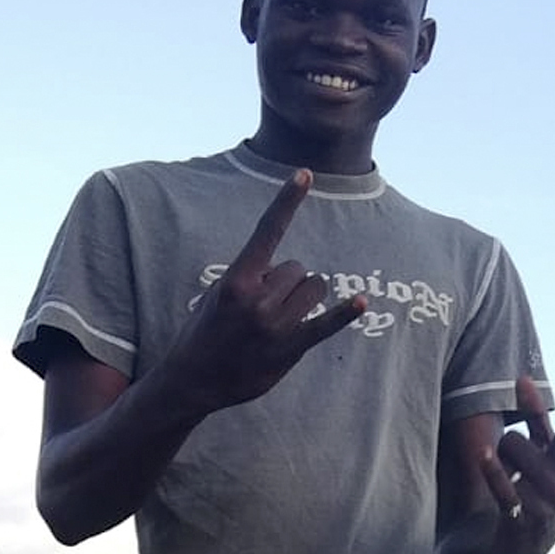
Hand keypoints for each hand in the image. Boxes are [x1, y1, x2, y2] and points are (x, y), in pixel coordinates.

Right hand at [166, 171, 364, 414]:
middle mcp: (258, 301)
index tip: (305, 173)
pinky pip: (325, 325)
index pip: (268, 232)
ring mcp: (275, 326)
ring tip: (279, 317)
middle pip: (298, 268)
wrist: (193, 380)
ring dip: (303, 296)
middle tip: (265, 304)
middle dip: (287, 281)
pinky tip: (361, 302)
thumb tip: (287, 272)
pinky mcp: (289, 349)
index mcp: (236, 281)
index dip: (287, 201)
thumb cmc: (205, 330)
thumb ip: (250, 276)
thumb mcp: (218, 294)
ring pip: (313, 289)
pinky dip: (344, 313)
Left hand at [483, 374, 554, 553]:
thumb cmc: (523, 501)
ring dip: (496, 466)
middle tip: (509, 472)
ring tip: (503, 490)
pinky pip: (505, 488)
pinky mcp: (524, 526)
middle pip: (523, 441)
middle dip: (506, 448)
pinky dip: (493, 472)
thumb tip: (525, 377)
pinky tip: (484, 456)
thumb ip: (533, 425)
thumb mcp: (534, 464)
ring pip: (511, 458)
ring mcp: (547, 509)